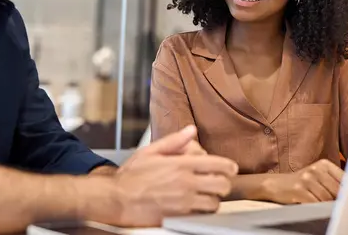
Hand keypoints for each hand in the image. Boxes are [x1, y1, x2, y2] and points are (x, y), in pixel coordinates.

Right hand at [111, 126, 237, 226]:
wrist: (115, 199)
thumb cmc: (131, 176)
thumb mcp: (150, 151)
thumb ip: (174, 140)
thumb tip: (191, 130)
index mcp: (181, 165)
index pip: (217, 164)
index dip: (229, 167)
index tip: (231, 168)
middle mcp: (185, 183)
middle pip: (221, 185)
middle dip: (225, 183)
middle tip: (220, 182)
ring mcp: (183, 202)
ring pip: (214, 203)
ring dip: (214, 199)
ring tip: (208, 195)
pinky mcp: (178, 217)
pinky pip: (201, 216)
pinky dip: (203, 211)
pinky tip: (197, 206)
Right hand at [262, 159, 343, 203]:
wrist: (276, 184)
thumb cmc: (301, 184)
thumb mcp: (318, 177)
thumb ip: (334, 183)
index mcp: (324, 164)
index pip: (345, 179)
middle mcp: (316, 169)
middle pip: (337, 190)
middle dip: (338, 201)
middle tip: (338, 207)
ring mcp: (307, 178)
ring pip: (327, 199)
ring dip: (327, 206)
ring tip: (323, 207)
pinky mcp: (299, 189)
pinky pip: (315, 203)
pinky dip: (317, 209)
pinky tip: (315, 208)